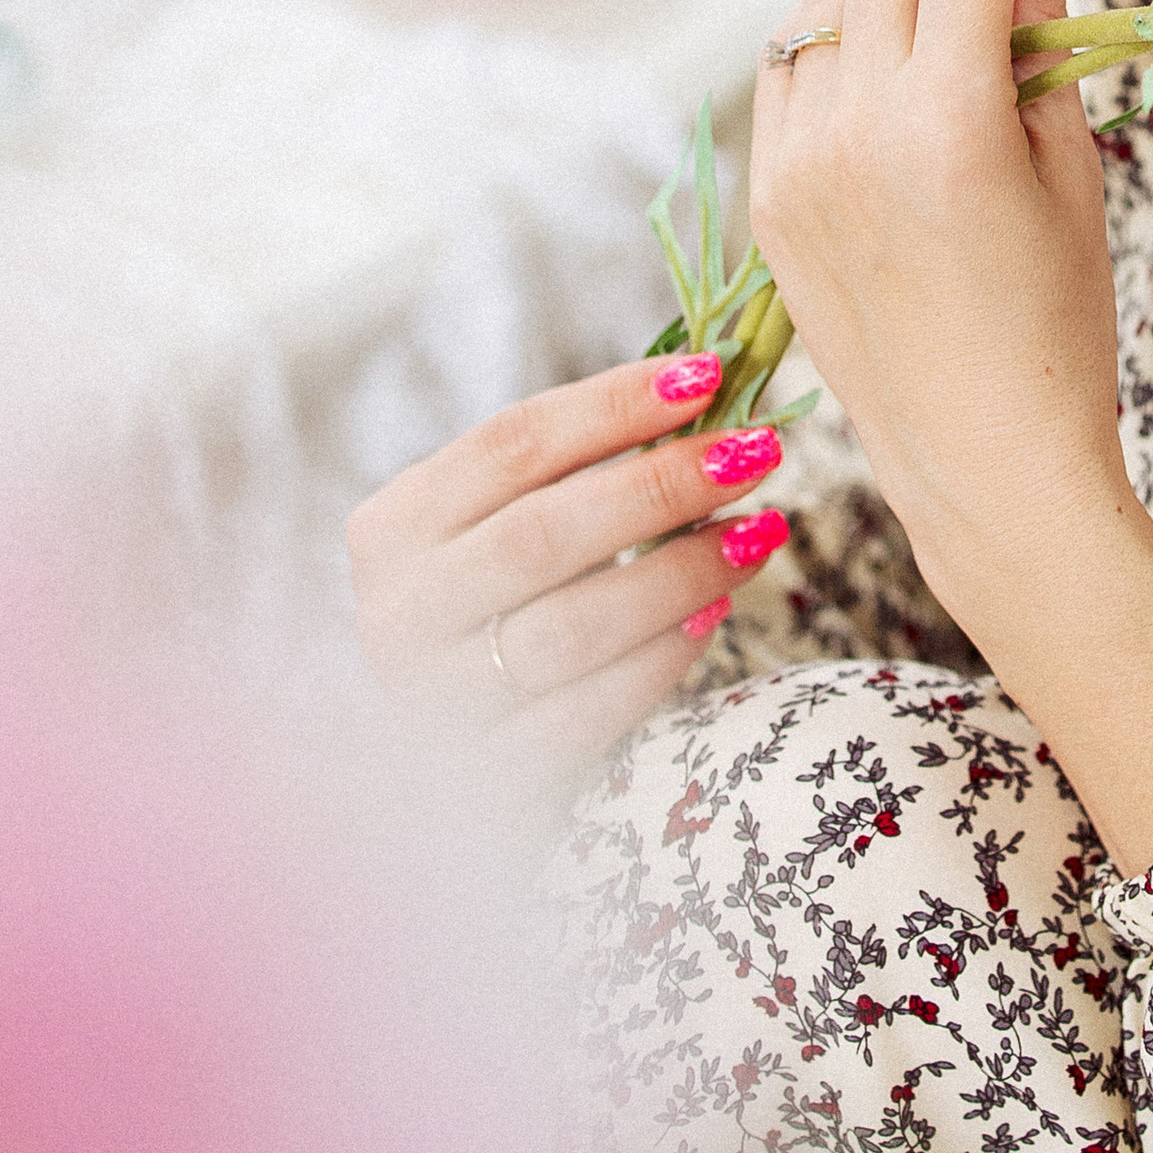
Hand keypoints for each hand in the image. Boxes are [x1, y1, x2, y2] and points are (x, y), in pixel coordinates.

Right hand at [346, 354, 789, 805]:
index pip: (511, 443)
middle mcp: (397, 613)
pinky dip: (659, 659)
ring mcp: (434, 702)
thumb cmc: (493, 613)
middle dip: (662, 485)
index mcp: (395, 527)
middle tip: (755, 451)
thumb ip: (576, 470)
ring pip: (571, 627)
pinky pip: (587, 713)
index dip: (612, 405)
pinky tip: (712, 617)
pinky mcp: (485, 777)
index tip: (706, 375)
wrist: (439, 770)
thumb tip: (704, 388)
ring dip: (679, 573)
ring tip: (757, 533)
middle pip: (543, 533)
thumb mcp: (498, 532)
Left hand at [750, 0, 1120, 603]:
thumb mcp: (1071, 168)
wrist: (984, 468)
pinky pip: (788, 67)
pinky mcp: (766, 200)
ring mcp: (796, 166)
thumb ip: (1037, 36)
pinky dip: (829, 24)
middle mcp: (853, 133)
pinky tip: (875, 20)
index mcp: (947, 124)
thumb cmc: (1061, 324)